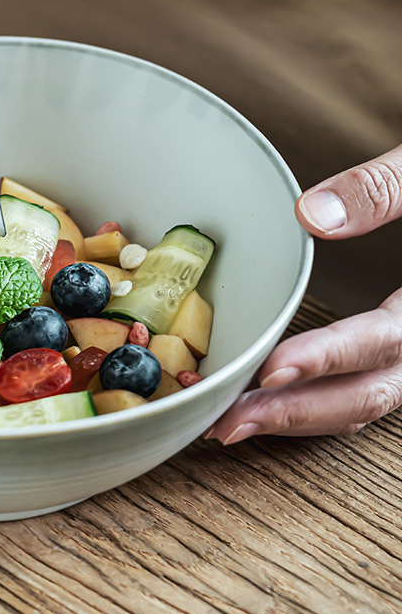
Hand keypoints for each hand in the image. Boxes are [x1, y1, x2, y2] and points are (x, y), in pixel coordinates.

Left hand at [207, 145, 401, 443]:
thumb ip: (382, 189)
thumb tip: (310, 215)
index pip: (386, 340)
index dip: (328, 358)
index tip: (271, 370)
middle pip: (371, 393)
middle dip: (297, 411)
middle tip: (229, 421)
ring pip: (366, 402)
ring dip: (301, 418)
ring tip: (234, 424)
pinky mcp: (401, 353)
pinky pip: (363, 390)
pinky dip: (315, 403)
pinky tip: (267, 402)